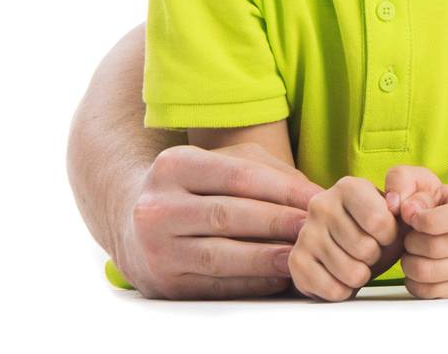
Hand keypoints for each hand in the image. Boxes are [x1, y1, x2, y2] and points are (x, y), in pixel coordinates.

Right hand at [115, 141, 321, 298]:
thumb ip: (268, 172)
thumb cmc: (194, 186)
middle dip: (277, 223)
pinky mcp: (163, 283)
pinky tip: (276, 278)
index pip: (238, 176)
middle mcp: (158, 207)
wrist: (129, 220)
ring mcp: (156, 248)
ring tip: (301, 257)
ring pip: (219, 256)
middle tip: (315, 229)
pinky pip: (213, 286)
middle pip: (228, 216)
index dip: (283, 190)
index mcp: (175, 166)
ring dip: (266, 258)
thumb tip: (311, 196)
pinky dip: (250, 283)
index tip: (318, 200)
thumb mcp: (223, 162)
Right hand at [290, 177, 400, 301]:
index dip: (390, 236)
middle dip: (376, 256)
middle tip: (370, 250)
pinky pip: (333, 290)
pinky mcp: (297, 262)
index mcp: (348, 186)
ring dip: (363, 274)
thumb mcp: (400, 211)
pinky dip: (346, 290)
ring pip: (351, 272)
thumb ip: (411, 200)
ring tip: (358, 262)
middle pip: (365, 248)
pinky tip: (343, 276)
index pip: (378, 221)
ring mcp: (306, 233)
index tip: (386, 233)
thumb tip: (398, 203)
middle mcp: (321, 204)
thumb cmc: (378, 228)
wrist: (350, 247)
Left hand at [393, 166, 447, 298]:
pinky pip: (428, 292)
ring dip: (409, 263)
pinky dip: (413, 281)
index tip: (412, 218)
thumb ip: (406, 181)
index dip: (425, 219)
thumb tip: (402, 207)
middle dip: (411, 243)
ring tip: (412, 253)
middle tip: (409, 238)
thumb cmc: (439, 207)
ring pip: (428, 273)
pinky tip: (417, 267)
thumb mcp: (426, 185)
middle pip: (436, 248)